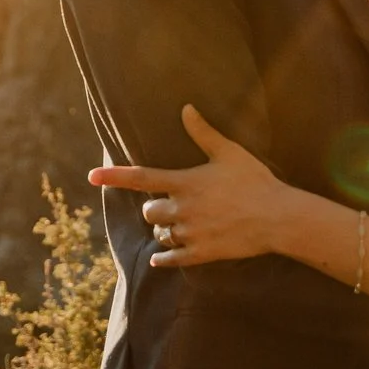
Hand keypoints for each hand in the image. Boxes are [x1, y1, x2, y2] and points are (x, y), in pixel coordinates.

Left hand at [88, 105, 292, 266]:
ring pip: (161, 235)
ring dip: (165, 230)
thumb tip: (186, 108)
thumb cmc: (256, 181)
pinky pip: (171, 259)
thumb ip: (204, 132)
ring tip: (183, 224)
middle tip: (171, 206)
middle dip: (155, 209)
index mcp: (185, 183)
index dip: (113, 176)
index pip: (141, 178)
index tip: (91, 176)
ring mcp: (191, 233)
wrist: (278, 217)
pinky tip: (162, 257)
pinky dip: (164, 258)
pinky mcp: (201, 253)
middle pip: (148, 212)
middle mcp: (183, 209)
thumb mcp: (230, 152)